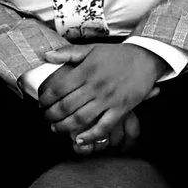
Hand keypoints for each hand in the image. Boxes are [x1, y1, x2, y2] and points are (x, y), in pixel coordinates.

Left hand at [41, 42, 163, 151]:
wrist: (146, 57)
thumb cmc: (117, 54)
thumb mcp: (92, 49)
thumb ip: (68, 53)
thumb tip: (46, 56)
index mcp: (87, 70)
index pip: (59, 88)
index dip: (46, 98)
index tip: (41, 103)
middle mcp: (96, 85)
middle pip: (66, 106)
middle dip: (51, 115)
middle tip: (46, 118)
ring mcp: (108, 99)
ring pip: (80, 118)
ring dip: (64, 127)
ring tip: (56, 128)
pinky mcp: (121, 109)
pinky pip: (103, 127)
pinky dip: (90, 136)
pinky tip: (79, 139)